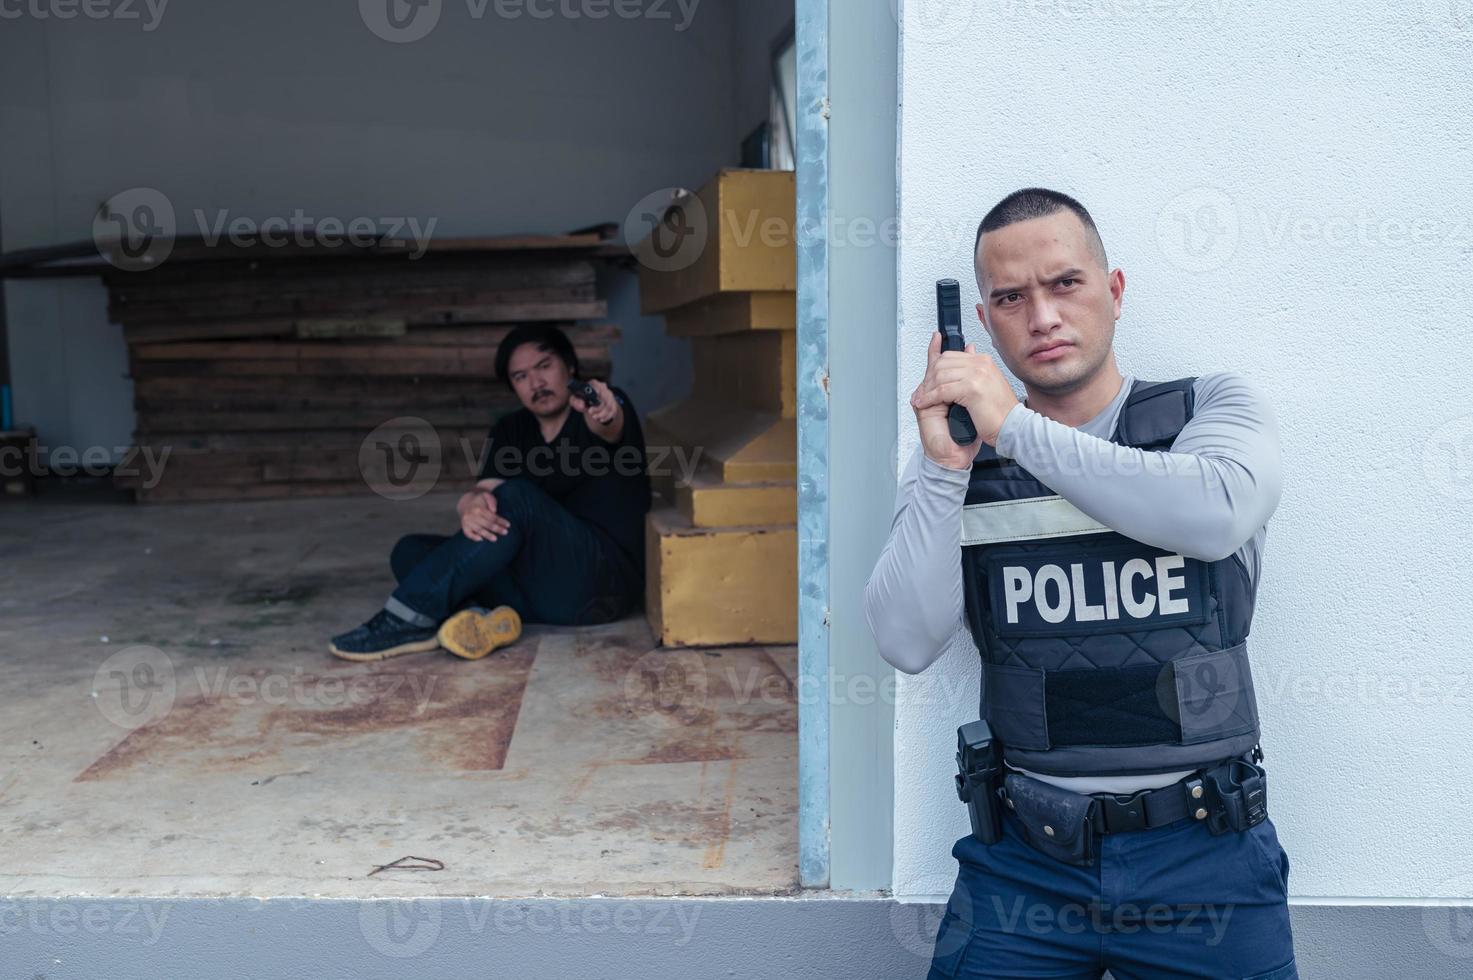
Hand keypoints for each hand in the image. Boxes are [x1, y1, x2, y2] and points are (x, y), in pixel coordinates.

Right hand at [458, 489, 509, 541]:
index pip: (492, 517)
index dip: (501, 521)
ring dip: (487, 535)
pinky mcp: (464, 526)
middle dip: (497, 529)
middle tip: (505, 532)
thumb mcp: (486, 495)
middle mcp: (472, 515)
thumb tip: (494, 511)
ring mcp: (467, 522)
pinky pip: (468, 534)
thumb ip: (492, 501)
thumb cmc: (479, 499)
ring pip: (479, 530)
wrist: (465, 502)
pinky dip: (473, 537)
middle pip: (487, 524)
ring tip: (495, 539)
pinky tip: (481, 539)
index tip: (508, 525)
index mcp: (479, 509)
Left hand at [570, 378, 620, 427]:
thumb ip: (576, 401)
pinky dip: (606, 417)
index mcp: (594, 384)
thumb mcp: (575, 399)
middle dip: (598, 407)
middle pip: (604, 397)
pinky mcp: (613, 404)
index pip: (597, 385)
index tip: (593, 399)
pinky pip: (613, 411)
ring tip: (594, 417)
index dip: (596, 391)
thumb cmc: (582, 399)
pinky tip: (600, 419)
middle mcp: (604, 388)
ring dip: (602, 414)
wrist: (590, 403)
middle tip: (590, 412)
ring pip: (609, 405)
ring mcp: (610, 396)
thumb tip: (581, 405)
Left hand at [910, 332, 1019, 466]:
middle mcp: (980, 364)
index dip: (933, 367)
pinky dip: (929, 398)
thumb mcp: (985, 385)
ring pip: (940, 376)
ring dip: (926, 390)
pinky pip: (942, 390)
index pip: (950, 355)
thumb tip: (967, 351)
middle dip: (927, 379)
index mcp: (983, 362)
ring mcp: (977, 374)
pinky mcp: (972, 389)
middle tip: (921, 392)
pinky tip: (924, 404)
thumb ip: (973, 370)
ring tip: (920, 400)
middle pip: (942, 363)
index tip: (924, 380)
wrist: (1013, 428)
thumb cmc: (1000, 413)